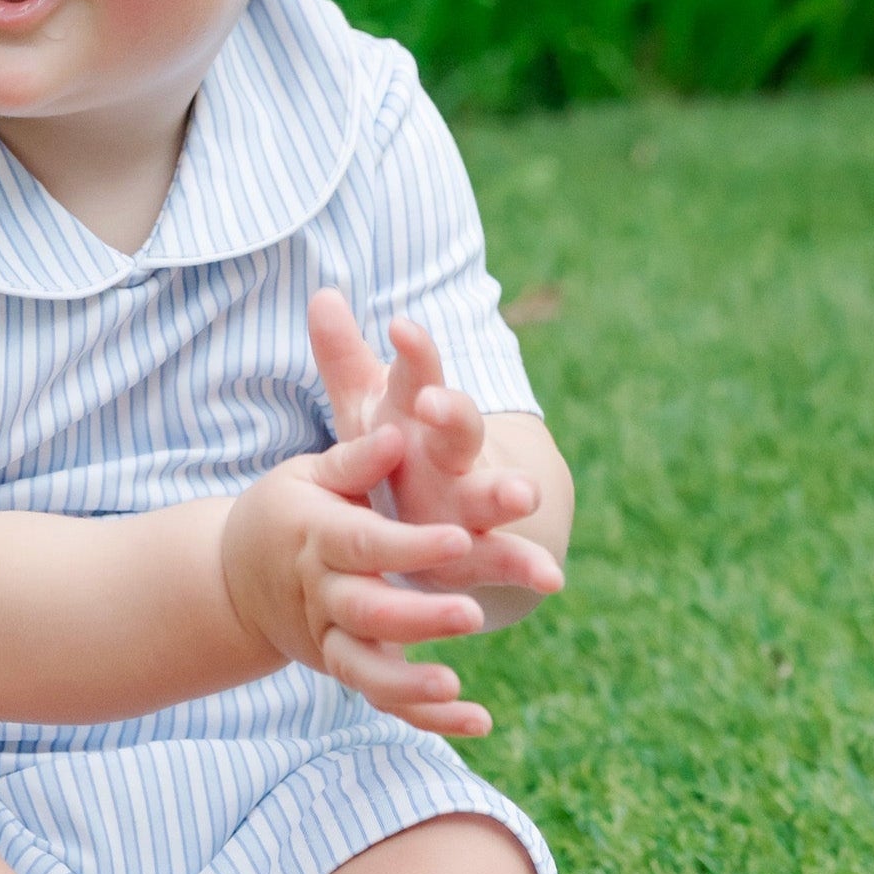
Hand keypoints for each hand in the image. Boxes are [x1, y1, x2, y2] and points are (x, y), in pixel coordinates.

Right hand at [221, 424, 496, 735]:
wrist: (234, 576)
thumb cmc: (289, 511)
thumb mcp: (308, 475)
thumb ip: (355, 461)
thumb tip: (396, 435)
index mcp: (316, 535)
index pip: (362, 543)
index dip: (408, 545)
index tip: (459, 539)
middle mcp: (320, 592)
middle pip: (365, 611)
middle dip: (416, 617)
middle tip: (472, 613)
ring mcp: (327, 637)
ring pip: (363, 668)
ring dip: (407, 682)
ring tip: (453, 686)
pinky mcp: (340, 667)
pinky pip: (381, 698)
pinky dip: (427, 716)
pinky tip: (478, 721)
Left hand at [306, 289, 564, 601]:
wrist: (455, 503)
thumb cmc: (400, 446)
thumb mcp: (367, 404)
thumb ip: (345, 356)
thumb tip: (322, 293)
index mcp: (419, 412)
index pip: (417, 374)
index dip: (412, 351)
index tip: (399, 325)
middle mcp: (451, 452)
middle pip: (457, 427)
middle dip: (451, 415)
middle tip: (437, 404)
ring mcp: (471, 499)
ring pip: (489, 492)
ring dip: (505, 494)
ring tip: (525, 495)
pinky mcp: (481, 548)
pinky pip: (506, 558)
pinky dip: (529, 568)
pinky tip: (551, 580)